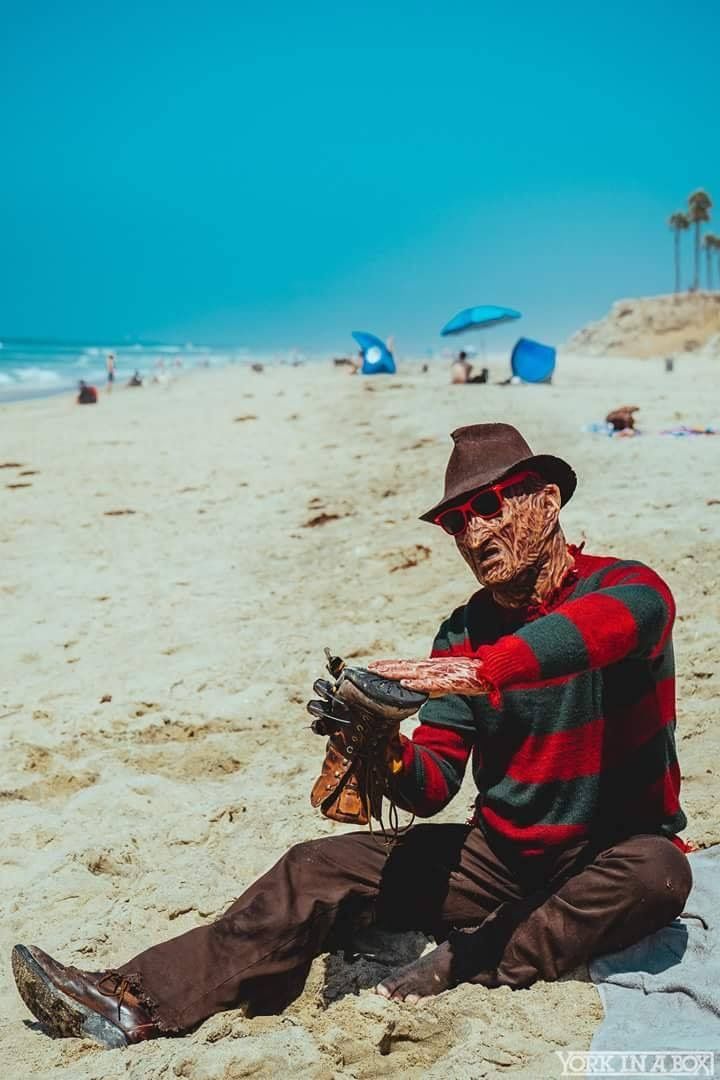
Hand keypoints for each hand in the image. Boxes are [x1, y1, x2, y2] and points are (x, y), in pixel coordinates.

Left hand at [368, 658, 491, 696]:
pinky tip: (406, 685)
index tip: (372, 666)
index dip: (390, 665)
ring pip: (415, 673)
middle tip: (368, 669)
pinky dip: (418, 684)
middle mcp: (434, 667)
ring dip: (396, 673)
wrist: (495, 670)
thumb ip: (433, 684)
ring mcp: (442, 673)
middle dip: (387, 668)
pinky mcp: (451, 681)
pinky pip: (432, 684)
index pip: (407, 665)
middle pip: (406, 667)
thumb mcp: (449, 679)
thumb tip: (418, 690)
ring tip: (380, 673)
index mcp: (432, 667)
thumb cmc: (472, 675)